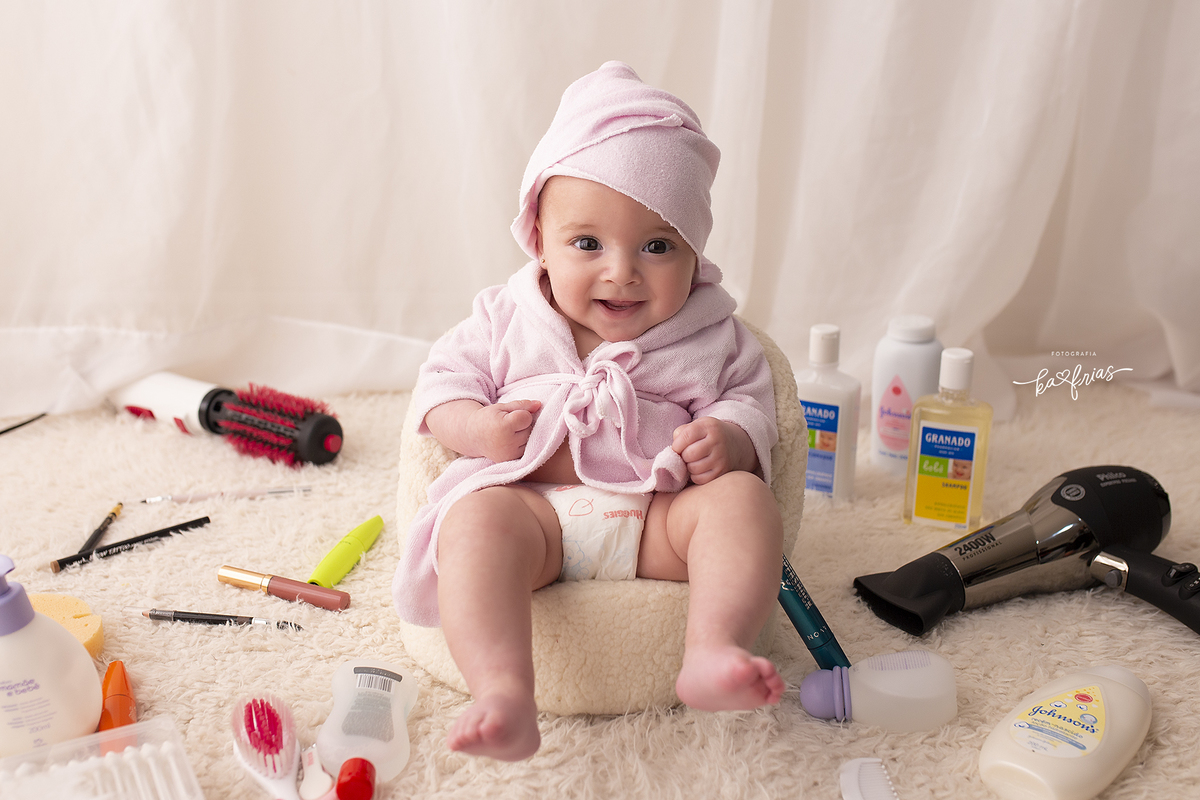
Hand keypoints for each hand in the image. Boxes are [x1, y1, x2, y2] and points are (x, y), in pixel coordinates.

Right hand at [425, 399, 541, 462]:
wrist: (473, 436)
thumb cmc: (489, 418)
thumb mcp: (502, 407)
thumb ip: (522, 405)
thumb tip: (539, 404)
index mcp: (503, 427)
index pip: (527, 417)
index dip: (521, 414)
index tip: (510, 415)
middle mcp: (506, 443)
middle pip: (530, 429)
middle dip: (523, 425)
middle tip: (509, 425)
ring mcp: (509, 454)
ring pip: (530, 441)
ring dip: (524, 435)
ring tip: (510, 433)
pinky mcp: (510, 460)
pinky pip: (527, 450)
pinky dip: (523, 445)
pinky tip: (512, 441)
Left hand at [671, 417, 757, 484]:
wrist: (735, 444)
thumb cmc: (709, 435)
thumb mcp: (698, 426)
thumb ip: (681, 433)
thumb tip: (673, 451)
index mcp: (709, 426)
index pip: (686, 436)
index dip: (676, 445)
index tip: (677, 448)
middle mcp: (717, 441)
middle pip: (688, 454)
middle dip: (683, 456)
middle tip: (687, 455)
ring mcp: (721, 458)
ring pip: (693, 468)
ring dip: (689, 467)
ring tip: (694, 461)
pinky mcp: (722, 472)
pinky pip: (700, 479)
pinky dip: (695, 476)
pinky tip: (700, 469)